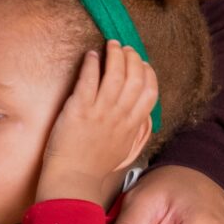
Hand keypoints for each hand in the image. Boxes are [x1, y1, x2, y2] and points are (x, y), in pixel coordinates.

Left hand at [37, 42, 159, 207]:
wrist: (73, 179)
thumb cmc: (95, 166)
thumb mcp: (126, 151)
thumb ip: (137, 132)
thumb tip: (146, 117)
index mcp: (133, 125)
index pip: (150, 92)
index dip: (148, 73)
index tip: (142, 63)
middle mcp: (120, 115)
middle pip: (134, 78)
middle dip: (132, 58)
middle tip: (124, 47)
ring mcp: (101, 111)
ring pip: (115, 74)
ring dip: (114, 55)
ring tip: (110, 44)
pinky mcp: (79, 109)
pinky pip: (89, 80)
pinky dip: (92, 64)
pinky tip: (91, 55)